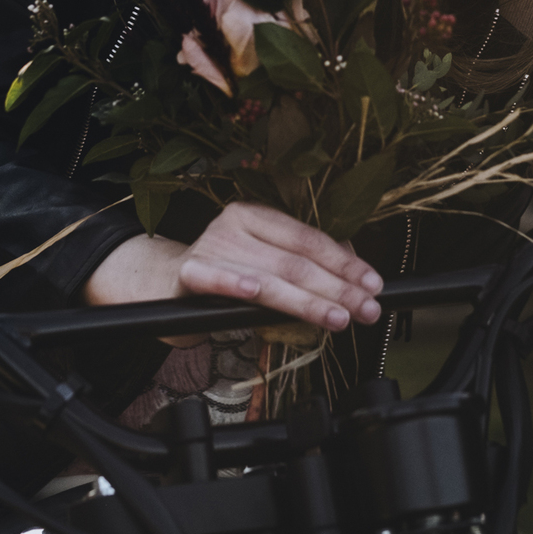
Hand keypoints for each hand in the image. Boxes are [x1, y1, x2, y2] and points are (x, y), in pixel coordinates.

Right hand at [83, 202, 382, 331]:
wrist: (158, 286)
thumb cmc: (220, 276)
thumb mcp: (263, 264)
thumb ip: (299, 265)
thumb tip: (353, 272)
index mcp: (257, 217)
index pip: (309, 238)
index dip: (345, 262)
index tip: (374, 284)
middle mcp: (235, 225)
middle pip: (295, 260)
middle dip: (337, 287)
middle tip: (366, 308)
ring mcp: (210, 247)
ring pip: (267, 277)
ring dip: (306, 300)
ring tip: (337, 317)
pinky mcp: (187, 272)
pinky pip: (214, 278)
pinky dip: (235, 284)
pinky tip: (253, 292)